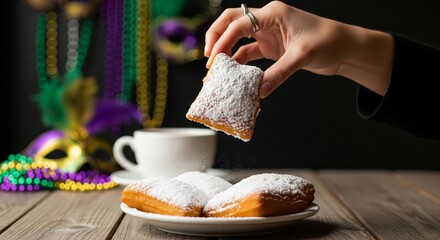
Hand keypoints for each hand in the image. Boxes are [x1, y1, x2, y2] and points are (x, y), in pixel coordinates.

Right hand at [204, 1, 392, 97]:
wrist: (345, 48)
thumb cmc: (329, 41)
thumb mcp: (302, 56)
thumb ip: (279, 73)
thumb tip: (259, 92)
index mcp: (273, 13)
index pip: (239, 23)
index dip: (223, 40)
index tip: (214, 58)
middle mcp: (267, 20)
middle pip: (231, 22)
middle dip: (216, 36)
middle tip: (208, 56)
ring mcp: (268, 34)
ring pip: (238, 38)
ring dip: (226, 52)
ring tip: (216, 69)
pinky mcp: (272, 47)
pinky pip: (250, 53)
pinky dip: (241, 63)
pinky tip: (235, 75)